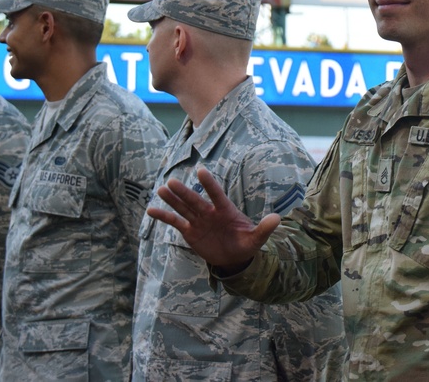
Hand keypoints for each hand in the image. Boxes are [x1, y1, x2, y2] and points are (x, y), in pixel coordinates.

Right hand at [147, 166, 280, 272]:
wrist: (235, 257)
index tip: (200, 171)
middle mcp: (210, 212)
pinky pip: (176, 222)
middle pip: (195, 200)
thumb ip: (264, 228)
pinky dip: (164, 217)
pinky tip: (151, 210)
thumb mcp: (257, 238)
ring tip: (161, 189)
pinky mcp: (190, 231)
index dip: (209, 184)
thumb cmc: (246, 243)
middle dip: (184, 192)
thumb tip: (277, 218)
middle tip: (172, 181)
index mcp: (226, 210)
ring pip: (184, 208)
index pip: (216, 195)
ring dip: (173, 200)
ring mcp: (199, 221)